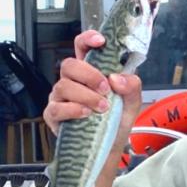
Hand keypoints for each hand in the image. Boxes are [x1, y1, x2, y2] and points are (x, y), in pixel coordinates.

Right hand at [43, 30, 141, 152]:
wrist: (111, 147)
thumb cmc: (118, 121)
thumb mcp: (133, 101)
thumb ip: (132, 86)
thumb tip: (116, 78)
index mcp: (92, 71)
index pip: (83, 47)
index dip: (88, 39)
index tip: (100, 41)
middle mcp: (74, 81)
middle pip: (70, 64)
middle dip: (89, 74)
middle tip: (105, 88)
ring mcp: (61, 97)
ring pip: (63, 85)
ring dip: (86, 95)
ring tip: (102, 108)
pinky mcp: (54, 115)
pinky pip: (56, 107)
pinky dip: (73, 110)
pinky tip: (86, 115)